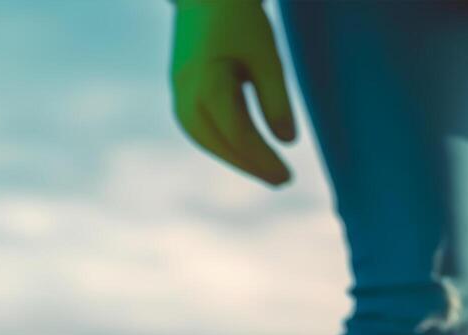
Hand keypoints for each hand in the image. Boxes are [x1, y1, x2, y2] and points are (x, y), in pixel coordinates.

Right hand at [171, 0, 295, 185]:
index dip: (263, 158)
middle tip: (282, 181)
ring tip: (268, 172)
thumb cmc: (240, 19)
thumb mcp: (267, 56)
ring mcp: (179, 91)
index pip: (237, 133)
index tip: (288, 177)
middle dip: (250, 165)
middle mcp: (185, 91)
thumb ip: (276, 99)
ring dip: (236, 158)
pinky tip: (247, 153)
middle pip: (218, 141)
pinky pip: (200, 128)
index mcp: (206, 81)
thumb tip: (287, 142)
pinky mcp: (181, 89)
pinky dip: (224, 144)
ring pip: (205, 138)